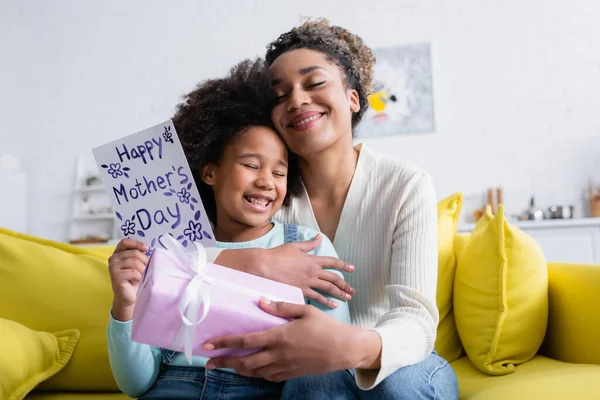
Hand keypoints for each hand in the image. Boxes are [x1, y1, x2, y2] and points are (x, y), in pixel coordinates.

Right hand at [108, 239, 148, 320]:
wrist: (130, 297)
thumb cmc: (135, 279)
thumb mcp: (139, 265)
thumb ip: (140, 256)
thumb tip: (151, 250)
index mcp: (118, 253)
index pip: (125, 242)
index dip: (136, 243)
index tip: (147, 248)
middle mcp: (113, 258)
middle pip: (134, 253)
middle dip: (145, 261)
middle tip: (147, 269)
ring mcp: (113, 267)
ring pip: (135, 262)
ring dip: (143, 270)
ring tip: (143, 276)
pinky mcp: (115, 276)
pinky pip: (134, 272)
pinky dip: (140, 277)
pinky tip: (138, 281)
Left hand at [203, 298, 374, 381]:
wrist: (344, 349)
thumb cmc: (326, 327)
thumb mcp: (305, 310)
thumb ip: (282, 306)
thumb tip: (260, 300)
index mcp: (279, 336)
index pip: (245, 340)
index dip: (224, 343)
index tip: (208, 344)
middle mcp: (278, 354)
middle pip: (244, 362)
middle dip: (224, 363)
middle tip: (209, 363)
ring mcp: (284, 366)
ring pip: (254, 372)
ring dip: (238, 370)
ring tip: (226, 366)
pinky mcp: (291, 373)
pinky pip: (268, 377)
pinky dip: (256, 374)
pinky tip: (253, 370)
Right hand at [219, 235, 354, 307]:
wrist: (265, 266)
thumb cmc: (278, 255)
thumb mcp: (295, 246)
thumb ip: (309, 244)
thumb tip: (319, 237)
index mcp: (312, 259)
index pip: (333, 262)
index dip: (344, 265)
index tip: (352, 268)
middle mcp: (313, 271)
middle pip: (334, 278)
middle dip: (345, 284)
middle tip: (352, 290)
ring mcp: (308, 282)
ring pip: (329, 289)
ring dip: (340, 294)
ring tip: (347, 298)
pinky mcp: (301, 291)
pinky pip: (317, 298)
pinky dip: (326, 302)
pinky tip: (333, 305)